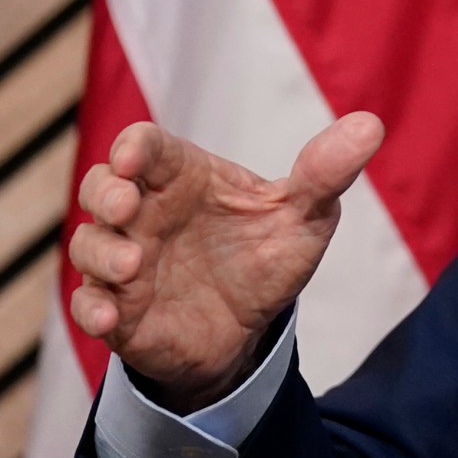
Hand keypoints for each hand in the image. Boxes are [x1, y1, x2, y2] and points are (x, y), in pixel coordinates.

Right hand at [67, 113, 383, 411]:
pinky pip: (87, 306)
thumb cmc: (266, 257)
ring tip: (133, 266)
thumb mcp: (304, 217)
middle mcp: (144, 214)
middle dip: (104, 192)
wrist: (252, 331)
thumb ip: (326, 174)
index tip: (135, 158)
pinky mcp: (119, 311)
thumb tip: (370, 126)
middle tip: (126, 206)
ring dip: (101, 253)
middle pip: (99, 186)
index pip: (145, 146)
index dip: (134, 147)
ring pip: (87, 245)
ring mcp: (125, 262)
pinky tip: (111, 318)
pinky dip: (92, 309)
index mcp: (182, 178)